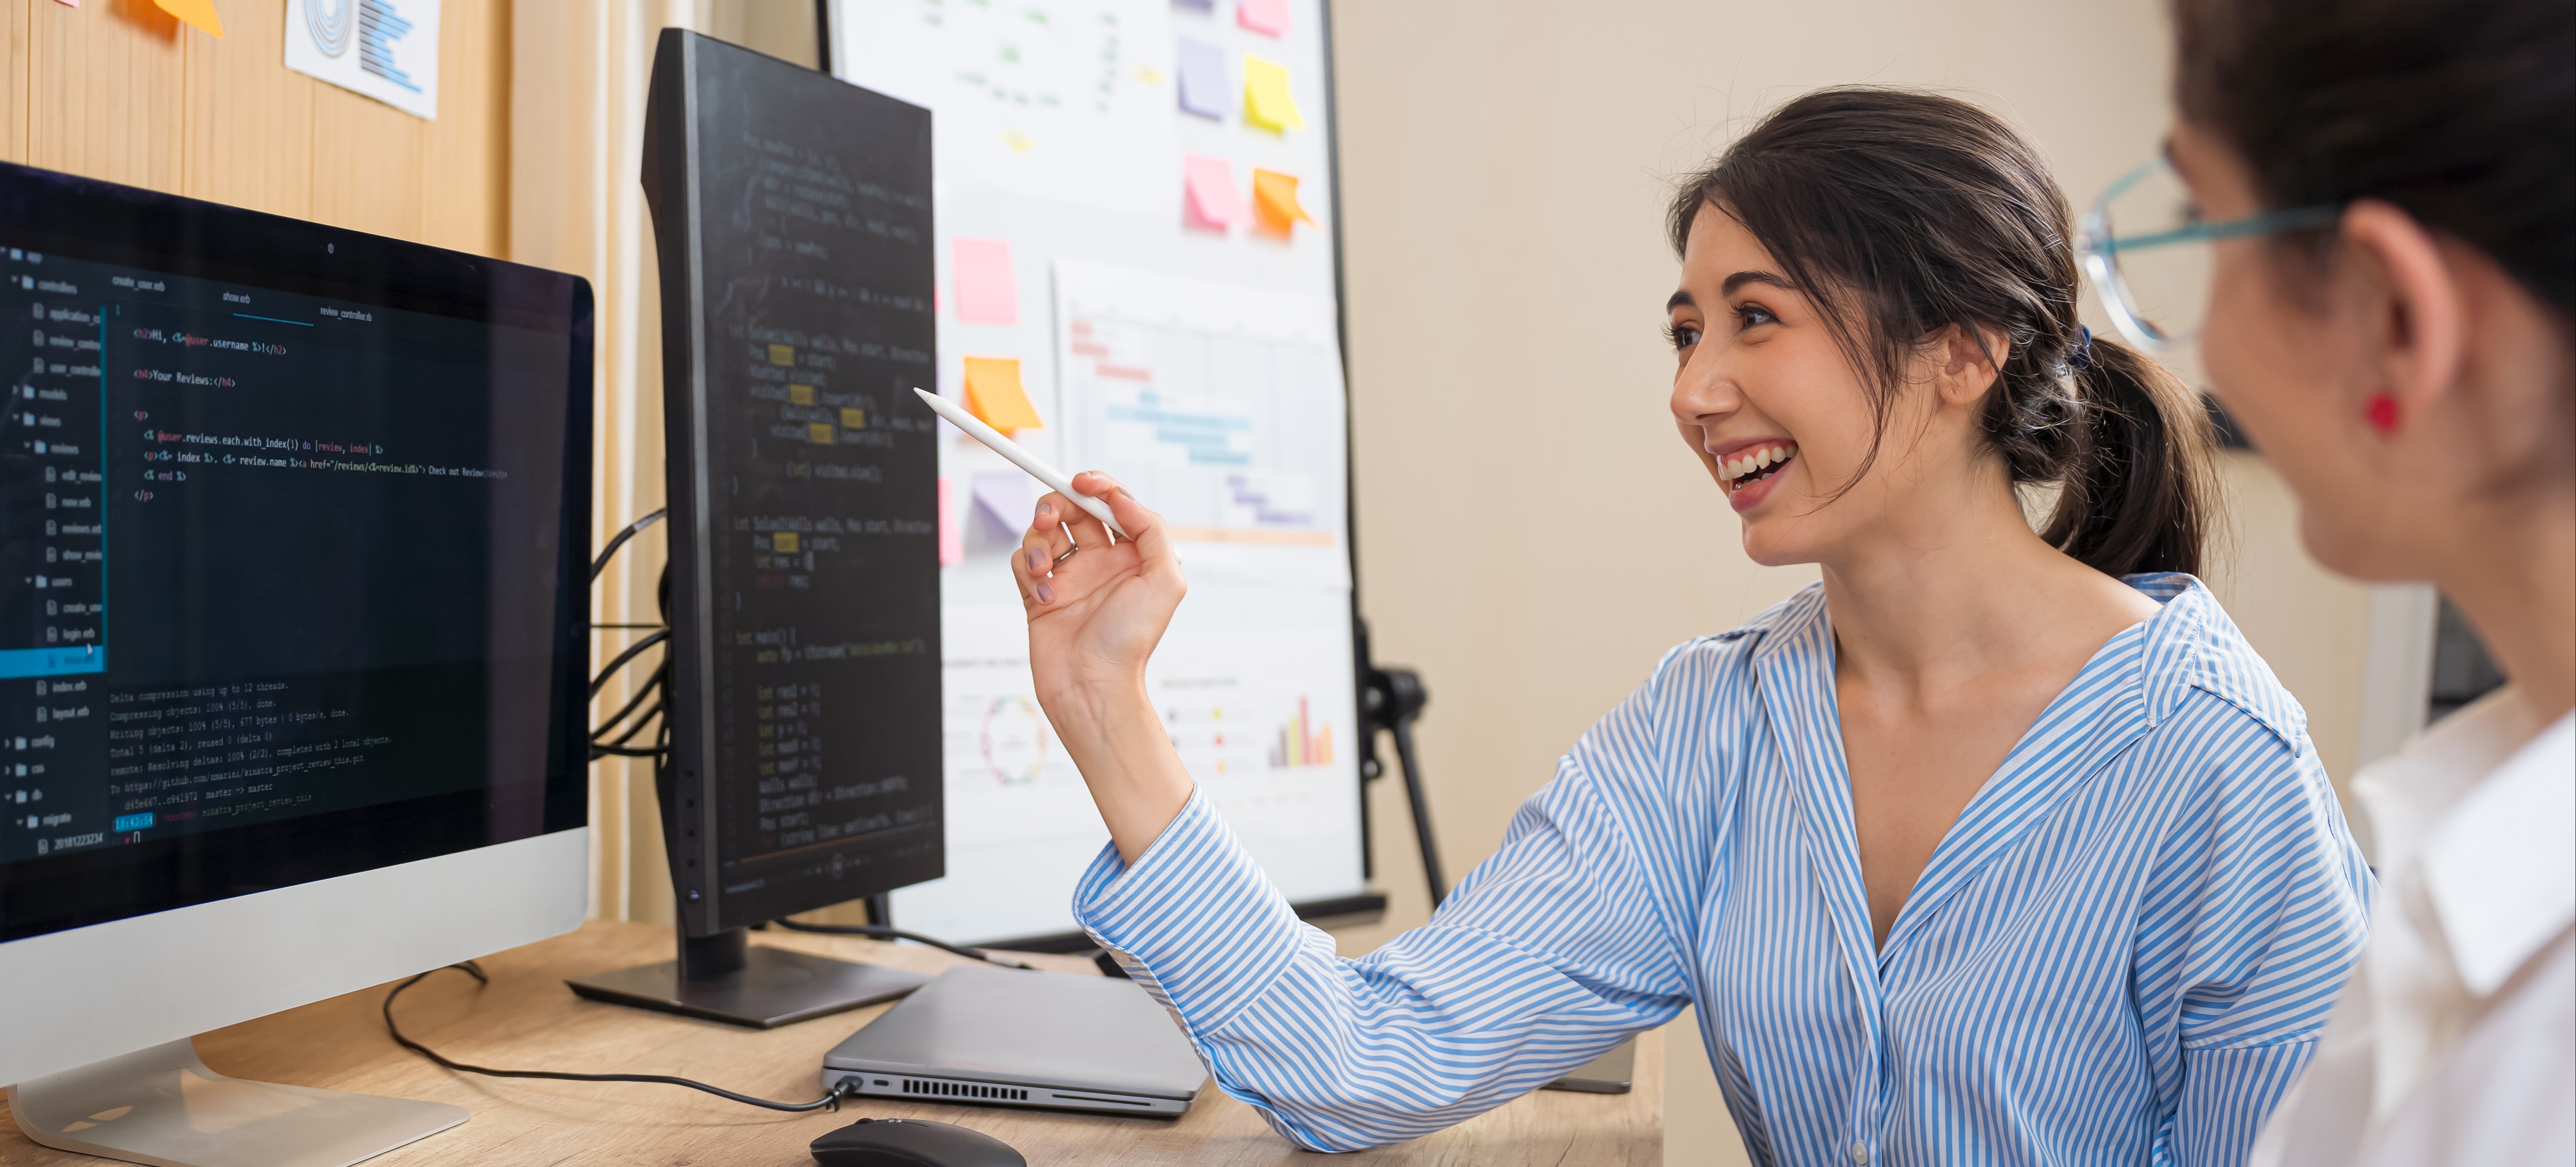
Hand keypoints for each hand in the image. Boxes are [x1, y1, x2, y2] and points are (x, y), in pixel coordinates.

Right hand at [1008, 472, 1193, 861]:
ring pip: (1042, 530)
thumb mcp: (1166, 580)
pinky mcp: (1038, 593)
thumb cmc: (1131, 641)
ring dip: (1037, 539)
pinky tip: (1042, 593)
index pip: (1112, 503)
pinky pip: (1022, 560)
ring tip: (1045, 568)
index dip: (1096, 485)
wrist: (1092, 686)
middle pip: (1071, 508)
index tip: (1082, 482)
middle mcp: (1100, 561)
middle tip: (1050, 516)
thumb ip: (1151, 529)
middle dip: (1056, 502)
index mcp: (1132, 555)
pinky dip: (1027, 569)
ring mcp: (1068, 576)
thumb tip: (1120, 498)